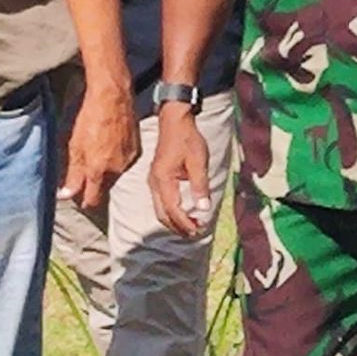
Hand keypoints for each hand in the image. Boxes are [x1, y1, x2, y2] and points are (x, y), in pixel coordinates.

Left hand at [64, 82, 138, 216]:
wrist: (113, 97)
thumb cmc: (90, 117)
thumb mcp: (74, 146)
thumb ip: (72, 174)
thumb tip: (66, 195)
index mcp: (98, 170)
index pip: (93, 200)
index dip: (83, 200)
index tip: (77, 196)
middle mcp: (116, 169)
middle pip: (104, 188)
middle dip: (93, 185)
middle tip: (83, 171)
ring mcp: (128, 160)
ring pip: (114, 175)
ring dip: (105, 172)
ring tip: (97, 154)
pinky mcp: (136, 150)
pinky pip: (124, 163)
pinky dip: (116, 160)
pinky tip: (109, 146)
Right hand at [149, 103, 217, 234]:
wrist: (174, 122)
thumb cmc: (188, 139)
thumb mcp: (198, 161)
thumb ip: (200, 185)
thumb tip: (204, 209)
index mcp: (163, 179)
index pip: (172, 210)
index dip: (185, 223)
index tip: (199, 230)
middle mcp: (154, 183)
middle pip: (162, 215)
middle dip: (178, 227)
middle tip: (196, 233)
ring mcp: (153, 181)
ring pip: (160, 211)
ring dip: (175, 222)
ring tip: (192, 227)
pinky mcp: (156, 179)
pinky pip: (160, 203)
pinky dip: (171, 213)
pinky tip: (184, 214)